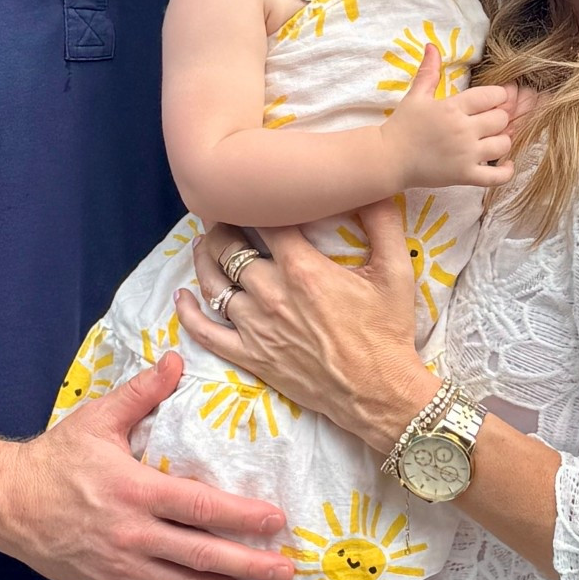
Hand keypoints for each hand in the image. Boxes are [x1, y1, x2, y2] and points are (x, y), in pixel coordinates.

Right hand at [4, 354, 293, 579]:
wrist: (6, 503)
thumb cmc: (56, 458)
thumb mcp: (97, 418)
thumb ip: (141, 393)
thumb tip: (176, 360)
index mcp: (133, 489)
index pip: (199, 506)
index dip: (240, 516)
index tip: (275, 520)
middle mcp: (131, 534)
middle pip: (201, 555)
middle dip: (249, 567)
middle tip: (289, 572)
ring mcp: (121, 565)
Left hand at [175, 203, 438, 454]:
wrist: (379, 393)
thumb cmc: (387, 331)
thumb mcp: (396, 271)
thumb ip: (383, 222)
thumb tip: (373, 186)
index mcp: (302, 269)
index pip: (264, 220)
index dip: (255, 202)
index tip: (255, 193)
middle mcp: (270, 294)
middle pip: (229, 248)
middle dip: (224, 227)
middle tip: (227, 216)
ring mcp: (255, 327)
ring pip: (213, 284)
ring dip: (206, 259)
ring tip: (206, 244)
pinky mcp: (250, 356)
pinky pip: (206, 333)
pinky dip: (189, 313)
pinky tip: (182, 297)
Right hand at [379, 45, 516, 188]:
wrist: (389, 159)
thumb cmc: (402, 126)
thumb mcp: (416, 95)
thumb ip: (428, 71)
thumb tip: (432, 46)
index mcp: (453, 107)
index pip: (492, 96)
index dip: (499, 96)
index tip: (493, 100)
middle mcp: (463, 130)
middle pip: (501, 119)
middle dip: (499, 117)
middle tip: (489, 120)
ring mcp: (466, 155)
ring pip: (504, 144)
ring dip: (502, 140)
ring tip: (492, 139)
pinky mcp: (465, 176)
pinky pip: (497, 177)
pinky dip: (507, 171)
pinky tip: (506, 164)